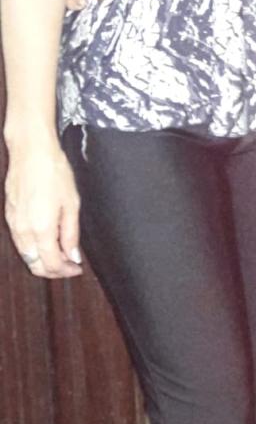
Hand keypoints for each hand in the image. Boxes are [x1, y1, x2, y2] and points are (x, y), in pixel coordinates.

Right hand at [5, 144, 82, 278]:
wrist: (31, 151)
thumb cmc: (53, 172)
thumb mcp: (71, 203)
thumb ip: (71, 233)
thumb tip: (73, 256)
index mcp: (41, 229)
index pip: (51, 264)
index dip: (65, 271)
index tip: (76, 268)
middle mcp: (24, 230)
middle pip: (35, 265)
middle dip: (53, 271)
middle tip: (69, 265)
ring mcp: (14, 224)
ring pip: (26, 255)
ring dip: (42, 260)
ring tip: (60, 252)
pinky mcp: (10, 216)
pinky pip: (20, 241)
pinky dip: (33, 248)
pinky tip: (46, 239)